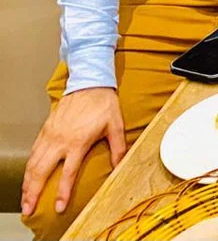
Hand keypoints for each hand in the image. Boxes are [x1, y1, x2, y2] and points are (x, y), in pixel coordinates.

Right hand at [21, 87, 124, 215]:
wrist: (90, 83)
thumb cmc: (104, 104)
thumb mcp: (116, 125)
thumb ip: (118, 148)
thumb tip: (119, 167)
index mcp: (78, 142)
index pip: (67, 173)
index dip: (63, 192)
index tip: (58, 207)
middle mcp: (60, 140)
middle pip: (42, 172)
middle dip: (33, 193)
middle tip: (29, 209)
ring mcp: (51, 135)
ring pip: (33, 163)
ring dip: (27, 182)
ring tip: (24, 198)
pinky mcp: (46, 129)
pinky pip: (33, 151)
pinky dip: (28, 166)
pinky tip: (27, 176)